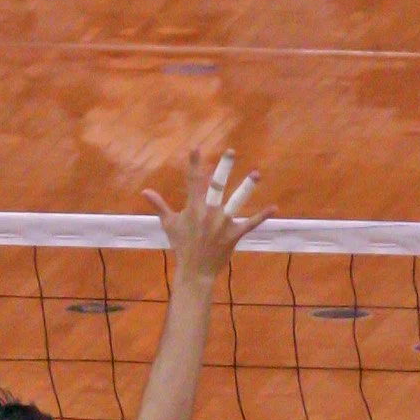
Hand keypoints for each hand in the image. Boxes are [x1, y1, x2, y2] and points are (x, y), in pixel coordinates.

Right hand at [143, 147, 269, 286]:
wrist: (195, 271)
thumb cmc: (182, 246)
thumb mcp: (169, 224)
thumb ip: (159, 206)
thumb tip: (145, 191)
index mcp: (194, 208)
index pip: (193, 181)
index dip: (195, 164)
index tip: (196, 149)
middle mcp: (209, 213)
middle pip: (217, 185)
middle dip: (224, 167)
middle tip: (231, 151)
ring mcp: (223, 223)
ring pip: (237, 201)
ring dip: (247, 187)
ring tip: (256, 173)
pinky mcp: (234, 234)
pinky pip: (251, 223)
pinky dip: (262, 216)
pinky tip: (274, 207)